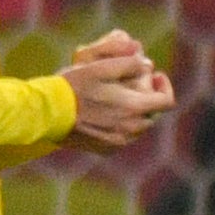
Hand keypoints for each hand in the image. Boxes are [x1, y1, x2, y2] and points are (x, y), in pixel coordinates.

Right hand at [58, 27, 173, 153]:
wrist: (48, 114)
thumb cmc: (74, 87)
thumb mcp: (102, 67)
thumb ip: (130, 64)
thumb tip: (148, 65)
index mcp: (134, 108)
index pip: (167, 102)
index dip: (165, 86)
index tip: (156, 75)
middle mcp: (131, 130)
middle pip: (152, 114)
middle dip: (147, 98)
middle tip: (134, 85)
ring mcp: (119, 142)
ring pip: (138, 127)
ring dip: (135, 113)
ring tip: (119, 99)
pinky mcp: (106, 149)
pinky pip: (123, 138)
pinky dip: (121, 126)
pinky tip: (107, 115)